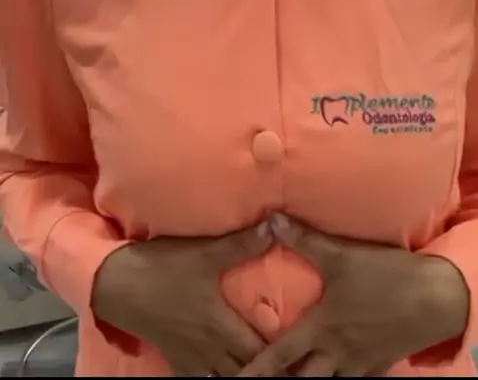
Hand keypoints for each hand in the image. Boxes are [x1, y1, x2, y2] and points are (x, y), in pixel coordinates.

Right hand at [92, 222, 272, 375]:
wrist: (117, 285)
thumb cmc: (163, 267)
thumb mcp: (204, 252)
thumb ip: (242, 243)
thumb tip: (275, 225)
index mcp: (222, 325)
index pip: (262, 353)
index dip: (283, 357)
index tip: (301, 354)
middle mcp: (210, 349)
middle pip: (246, 373)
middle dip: (267, 371)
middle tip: (288, 365)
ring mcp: (190, 358)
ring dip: (242, 375)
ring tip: (261, 371)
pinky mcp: (173, 360)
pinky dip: (215, 379)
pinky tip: (225, 373)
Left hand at [239, 215, 469, 376]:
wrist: (434, 299)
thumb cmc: (385, 276)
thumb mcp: (341, 255)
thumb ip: (303, 239)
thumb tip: (270, 219)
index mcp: (321, 329)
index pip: (278, 358)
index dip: (255, 371)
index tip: (237, 379)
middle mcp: (335, 353)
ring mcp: (358, 364)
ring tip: (297, 378)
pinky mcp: (379, 365)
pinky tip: (335, 375)